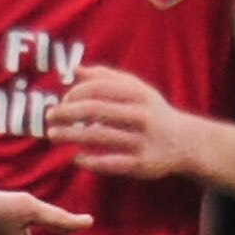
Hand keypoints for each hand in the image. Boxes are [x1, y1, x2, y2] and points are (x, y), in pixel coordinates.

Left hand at [45, 65, 196, 181]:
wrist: (185, 142)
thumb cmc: (152, 111)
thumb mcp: (136, 89)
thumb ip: (106, 77)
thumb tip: (75, 69)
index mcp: (138, 94)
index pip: (99, 88)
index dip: (75, 93)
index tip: (63, 100)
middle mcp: (141, 115)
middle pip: (95, 111)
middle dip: (67, 113)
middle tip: (49, 117)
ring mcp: (142, 141)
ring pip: (99, 136)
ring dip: (71, 136)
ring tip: (53, 135)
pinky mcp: (141, 164)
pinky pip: (110, 163)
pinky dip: (90, 161)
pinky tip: (75, 158)